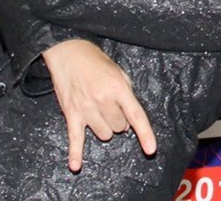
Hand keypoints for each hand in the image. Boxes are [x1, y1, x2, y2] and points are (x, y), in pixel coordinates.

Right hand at [42, 39, 156, 171]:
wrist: (69, 53)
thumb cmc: (97, 63)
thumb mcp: (120, 72)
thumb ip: (127, 94)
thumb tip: (129, 119)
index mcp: (119, 89)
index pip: (136, 115)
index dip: (145, 134)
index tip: (150, 149)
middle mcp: (103, 100)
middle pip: (119, 127)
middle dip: (119, 121)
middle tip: (112, 108)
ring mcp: (86, 108)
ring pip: (103, 134)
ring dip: (104, 128)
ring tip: (99, 113)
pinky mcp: (71, 114)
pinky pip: (75, 138)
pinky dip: (75, 153)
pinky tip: (75, 166)